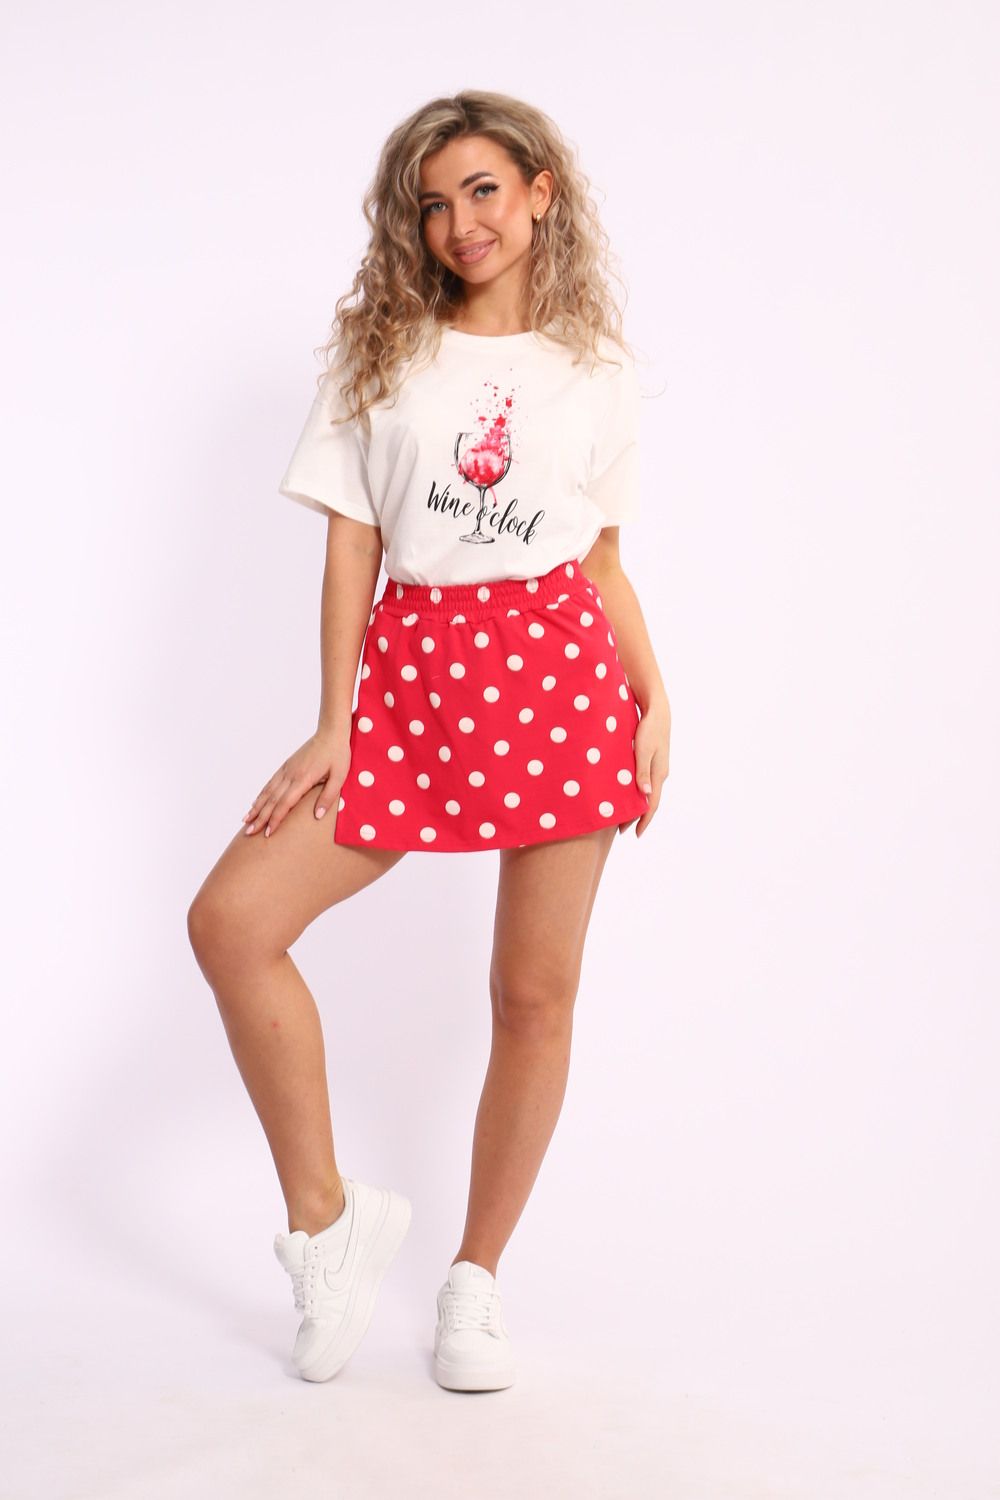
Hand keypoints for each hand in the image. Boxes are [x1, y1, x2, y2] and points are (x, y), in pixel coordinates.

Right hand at [242, 731, 352, 838]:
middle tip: (249, 833)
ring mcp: (286, 770)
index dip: (276, 819)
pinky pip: (270, 783)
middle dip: (260, 818)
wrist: (330, 732)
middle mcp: (290, 775)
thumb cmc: (337, 755)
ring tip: (245, 820)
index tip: (268, 833)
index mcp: (303, 779)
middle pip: (271, 800)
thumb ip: (328, 796)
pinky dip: (261, 794)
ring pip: (267, 792)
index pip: (285, 804)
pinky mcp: (286, 766)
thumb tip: (317, 816)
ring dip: (256, 807)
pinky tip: (255, 803)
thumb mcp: (340, 776)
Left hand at [618, 694, 670, 838]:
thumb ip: (642, 772)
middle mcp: (659, 773)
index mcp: (659, 773)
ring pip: (646, 791)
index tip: (635, 835)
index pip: (652, 804)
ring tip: (622, 815)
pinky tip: (625, 792)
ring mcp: (656, 766)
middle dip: (637, 816)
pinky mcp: (650, 758)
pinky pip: (643, 781)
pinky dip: (635, 791)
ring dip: (635, 804)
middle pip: (649, 801)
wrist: (657, 708)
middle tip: (622, 830)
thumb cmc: (649, 727)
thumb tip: (645, 795)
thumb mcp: (644, 749)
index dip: (644, 820)